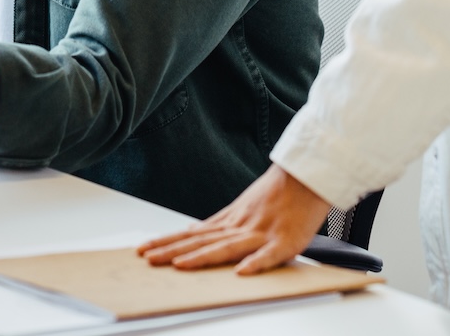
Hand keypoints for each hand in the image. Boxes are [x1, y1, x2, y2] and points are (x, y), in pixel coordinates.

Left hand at [136, 165, 331, 274]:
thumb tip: (191, 232)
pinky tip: (241, 273)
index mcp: (229, 221)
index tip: (143, 249)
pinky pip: (268, 256)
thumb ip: (218, 224)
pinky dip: (255, 264)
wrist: (306, 176)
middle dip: (172, 251)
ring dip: (202, 258)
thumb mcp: (241, 208)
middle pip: (201, 242)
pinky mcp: (285, 242)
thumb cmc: (276, 194)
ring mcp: (260, 233)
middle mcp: (239, 226)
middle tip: (148, 259)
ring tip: (179, 266)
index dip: (166, 242)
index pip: (190, 234)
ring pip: (226, 248)